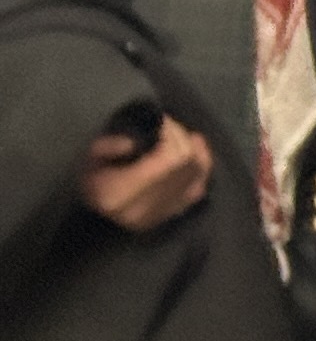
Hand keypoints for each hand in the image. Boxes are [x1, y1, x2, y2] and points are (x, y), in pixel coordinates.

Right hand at [79, 119, 211, 232]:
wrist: (99, 220)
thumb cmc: (92, 183)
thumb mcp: (88, 160)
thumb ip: (107, 146)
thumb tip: (132, 142)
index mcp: (121, 193)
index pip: (166, 159)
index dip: (171, 134)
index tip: (162, 120)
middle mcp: (148, 205)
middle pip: (184, 162)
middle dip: (181, 137)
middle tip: (170, 125)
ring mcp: (166, 211)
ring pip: (196, 172)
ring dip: (194, 147)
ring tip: (182, 135)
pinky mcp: (177, 212)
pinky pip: (201, 184)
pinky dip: (202, 163)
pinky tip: (195, 149)